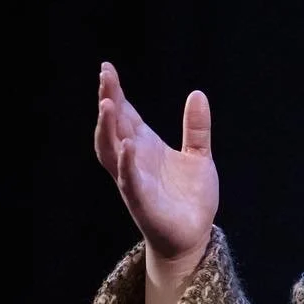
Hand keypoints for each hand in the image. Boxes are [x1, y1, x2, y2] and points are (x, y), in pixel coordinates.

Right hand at [94, 61, 217, 264]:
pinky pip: (130, 181)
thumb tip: (197, 94)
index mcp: (145, 146)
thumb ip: (196, 128)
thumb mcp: (198, 156)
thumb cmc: (190, 197)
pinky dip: (127, 164)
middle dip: (108, 101)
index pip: (125, 114)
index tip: (107, 69)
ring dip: (108, 129)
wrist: (193, 235)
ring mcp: (135, 180)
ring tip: (108, 104)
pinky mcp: (142, 202)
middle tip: (105, 77)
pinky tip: (128, 146)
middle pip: (114, 126)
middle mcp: (134, 160)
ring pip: (112, 152)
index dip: (115, 92)